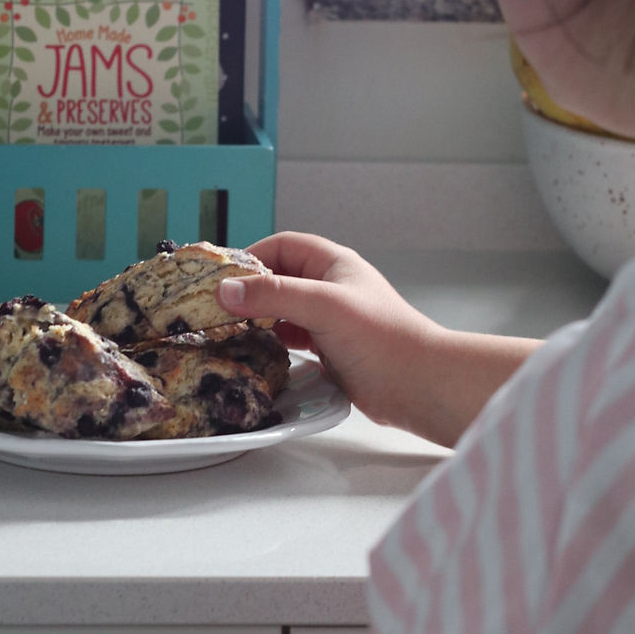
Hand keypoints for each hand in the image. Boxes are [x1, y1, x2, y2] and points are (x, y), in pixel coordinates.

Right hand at [219, 232, 538, 446]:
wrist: (419, 386)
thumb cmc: (382, 338)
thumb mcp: (323, 307)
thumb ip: (274, 296)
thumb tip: (225, 290)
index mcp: (332, 264)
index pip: (281, 246)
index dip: (249, 257)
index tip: (220, 278)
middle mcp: (330, 287)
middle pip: (278, 278)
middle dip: (247, 291)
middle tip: (215, 309)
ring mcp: (330, 319)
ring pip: (282, 310)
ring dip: (257, 319)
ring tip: (228, 333)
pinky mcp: (330, 349)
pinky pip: (291, 338)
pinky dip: (272, 342)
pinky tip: (256, 353)